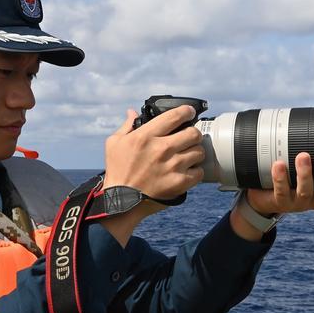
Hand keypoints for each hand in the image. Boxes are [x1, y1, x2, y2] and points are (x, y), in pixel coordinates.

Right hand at [99, 105, 204, 245]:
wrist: (120, 201)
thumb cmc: (117, 171)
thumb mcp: (114, 143)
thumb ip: (126, 126)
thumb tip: (132, 112)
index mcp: (146, 136)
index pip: (175, 116)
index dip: (186, 111)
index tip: (189, 112)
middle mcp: (161, 149)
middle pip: (193, 133)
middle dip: (193, 134)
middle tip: (189, 138)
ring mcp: (172, 166)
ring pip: (199, 151)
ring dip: (195, 153)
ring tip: (188, 156)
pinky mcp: (179, 182)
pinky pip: (199, 172)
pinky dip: (196, 171)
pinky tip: (187, 171)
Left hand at [248, 153, 313, 216]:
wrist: (264, 194)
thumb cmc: (293, 176)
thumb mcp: (310, 165)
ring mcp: (298, 202)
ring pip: (304, 192)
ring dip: (305, 174)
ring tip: (303, 156)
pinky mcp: (280, 201)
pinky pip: (281, 191)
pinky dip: (280, 178)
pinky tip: (278, 165)